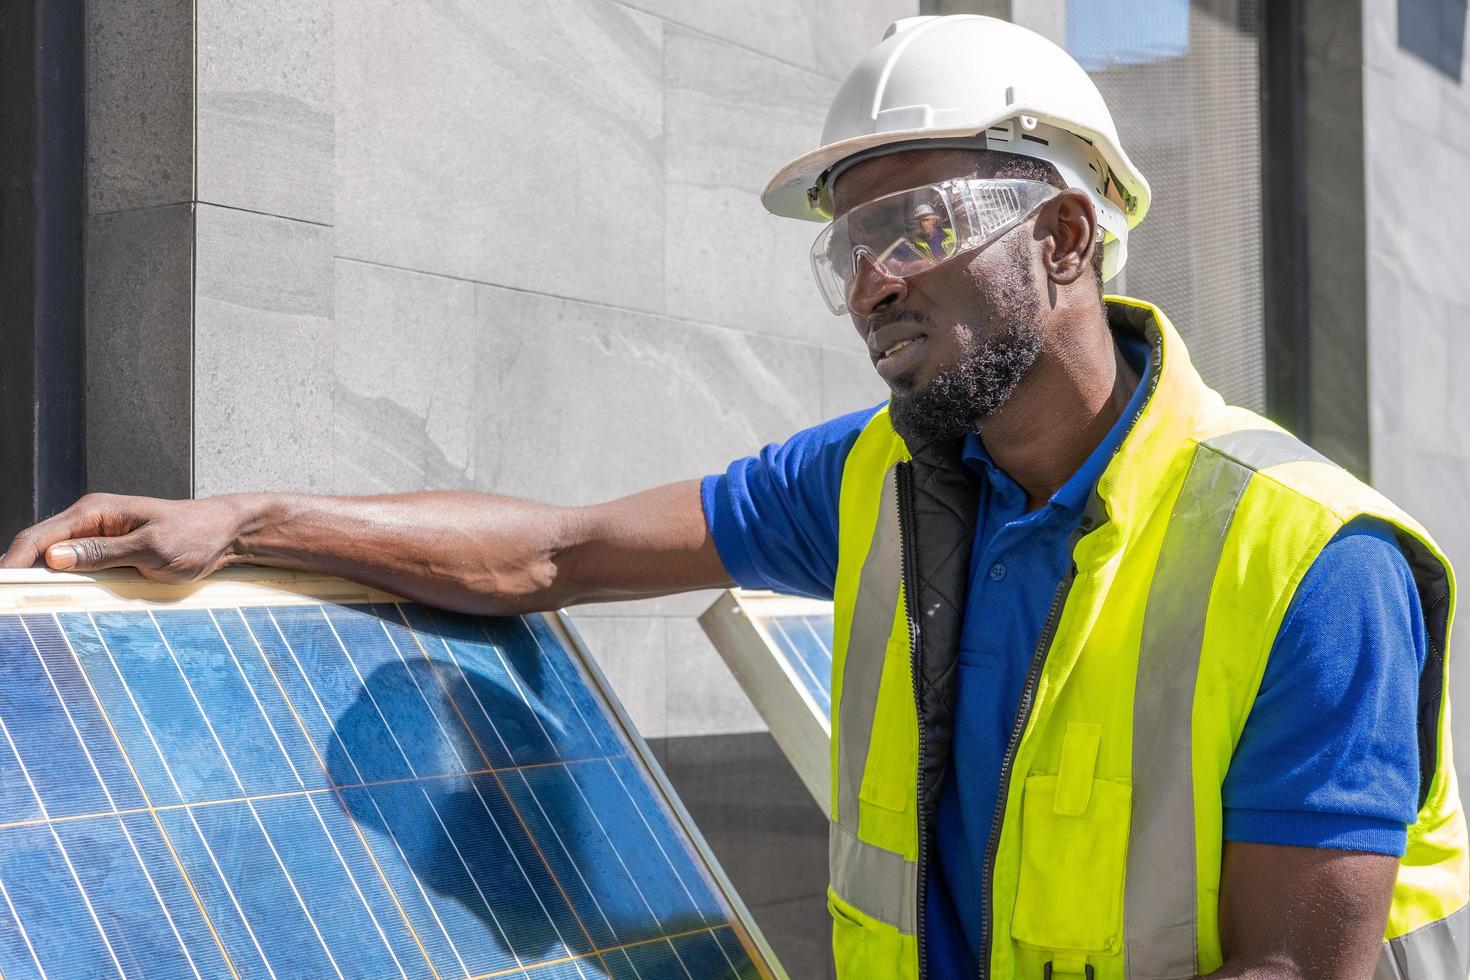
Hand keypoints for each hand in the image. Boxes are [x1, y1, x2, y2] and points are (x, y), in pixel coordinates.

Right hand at [0, 493, 249, 581]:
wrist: (225, 533)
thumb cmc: (195, 536)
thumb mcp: (152, 548)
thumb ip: (104, 552)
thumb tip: (55, 557)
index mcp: (96, 512)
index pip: (38, 537)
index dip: (13, 563)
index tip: (3, 587)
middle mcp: (91, 519)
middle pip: (38, 547)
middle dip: (18, 573)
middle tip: (8, 603)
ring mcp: (98, 534)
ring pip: (53, 557)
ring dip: (37, 578)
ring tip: (19, 603)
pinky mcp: (108, 548)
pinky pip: (75, 564)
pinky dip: (60, 580)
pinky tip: (51, 596)